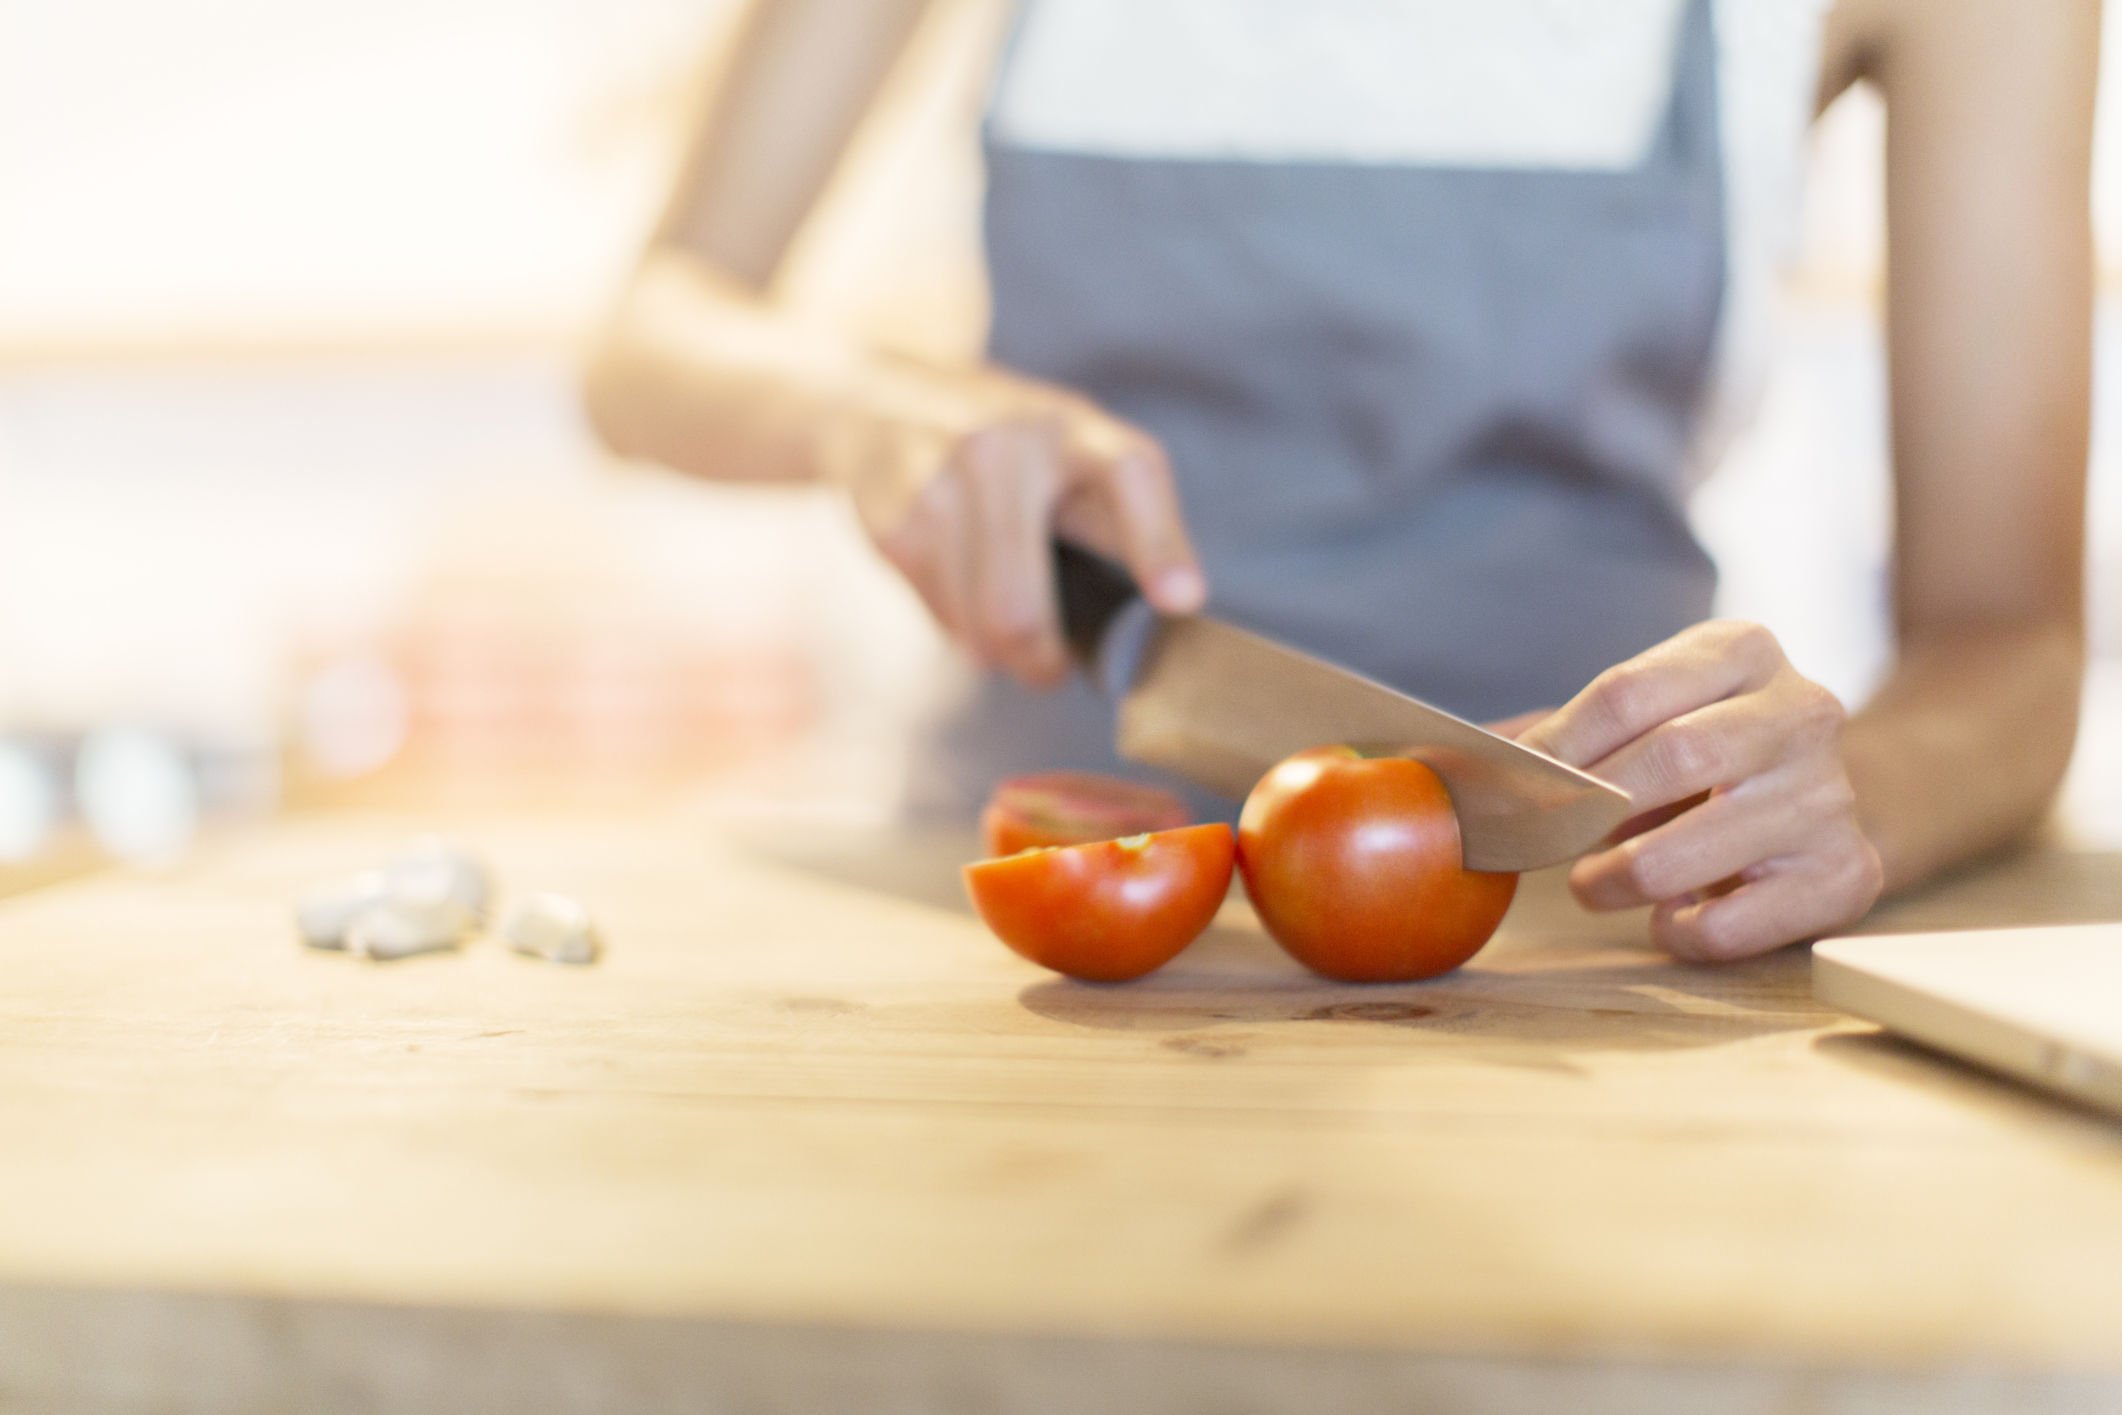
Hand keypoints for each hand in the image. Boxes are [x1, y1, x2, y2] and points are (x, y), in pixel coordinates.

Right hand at [829, 367, 1206, 685]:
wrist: (877, 396)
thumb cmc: (1008, 442)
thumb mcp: (1077, 450)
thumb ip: (1125, 520)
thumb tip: (1174, 608)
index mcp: (1076, 430)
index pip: (1127, 478)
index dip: (1158, 545)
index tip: (1179, 600)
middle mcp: (1005, 448)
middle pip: (1018, 609)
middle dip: (1041, 662)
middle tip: (1050, 667)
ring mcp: (936, 482)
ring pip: (977, 629)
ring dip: (996, 650)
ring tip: (999, 616)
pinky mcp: (890, 520)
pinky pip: (938, 616)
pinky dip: (955, 623)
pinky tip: (956, 583)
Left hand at [1512, 621, 1884, 961]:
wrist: (1819, 796)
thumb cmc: (1703, 753)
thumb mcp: (1645, 717)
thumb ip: (1560, 734)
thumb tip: (1454, 762)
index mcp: (1743, 650)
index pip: (1628, 694)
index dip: (1555, 748)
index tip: (1509, 788)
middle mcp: (1802, 711)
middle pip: (1672, 758)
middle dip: (1588, 810)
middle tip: (1541, 843)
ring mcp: (1830, 795)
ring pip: (1695, 849)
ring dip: (1619, 878)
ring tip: (1591, 884)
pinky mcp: (1845, 875)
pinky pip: (1735, 923)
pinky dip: (1681, 931)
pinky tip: (1667, 916)